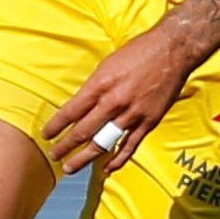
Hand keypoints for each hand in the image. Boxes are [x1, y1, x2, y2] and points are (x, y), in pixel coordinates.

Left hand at [43, 30, 194, 174]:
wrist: (173, 50)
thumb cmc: (139, 51)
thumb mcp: (108, 64)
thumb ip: (95, 86)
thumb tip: (81, 105)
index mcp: (101, 84)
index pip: (71, 111)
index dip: (56, 126)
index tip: (46, 135)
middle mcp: (114, 102)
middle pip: (83, 131)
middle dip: (65, 146)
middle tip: (53, 156)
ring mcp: (132, 114)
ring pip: (103, 143)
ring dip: (84, 158)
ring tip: (70, 167)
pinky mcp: (149, 121)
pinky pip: (130, 146)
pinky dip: (118, 159)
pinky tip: (107, 168)